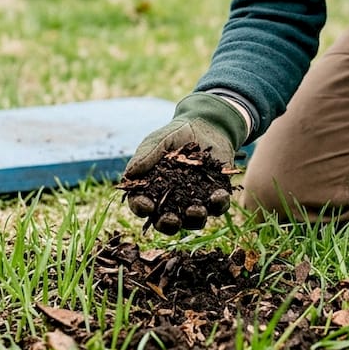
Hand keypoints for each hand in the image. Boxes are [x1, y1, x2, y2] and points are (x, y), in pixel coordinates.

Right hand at [122, 92, 247, 232]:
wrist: (206, 126)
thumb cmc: (176, 135)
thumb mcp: (159, 141)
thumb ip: (146, 156)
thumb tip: (129, 173)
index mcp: (153, 191)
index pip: (142, 205)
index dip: (141, 208)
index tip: (146, 205)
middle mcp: (173, 203)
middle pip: (167, 222)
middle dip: (168, 224)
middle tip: (171, 219)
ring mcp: (195, 202)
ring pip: (194, 220)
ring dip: (195, 219)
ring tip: (197, 210)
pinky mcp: (216, 197)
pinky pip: (218, 207)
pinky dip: (218, 203)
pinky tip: (218, 195)